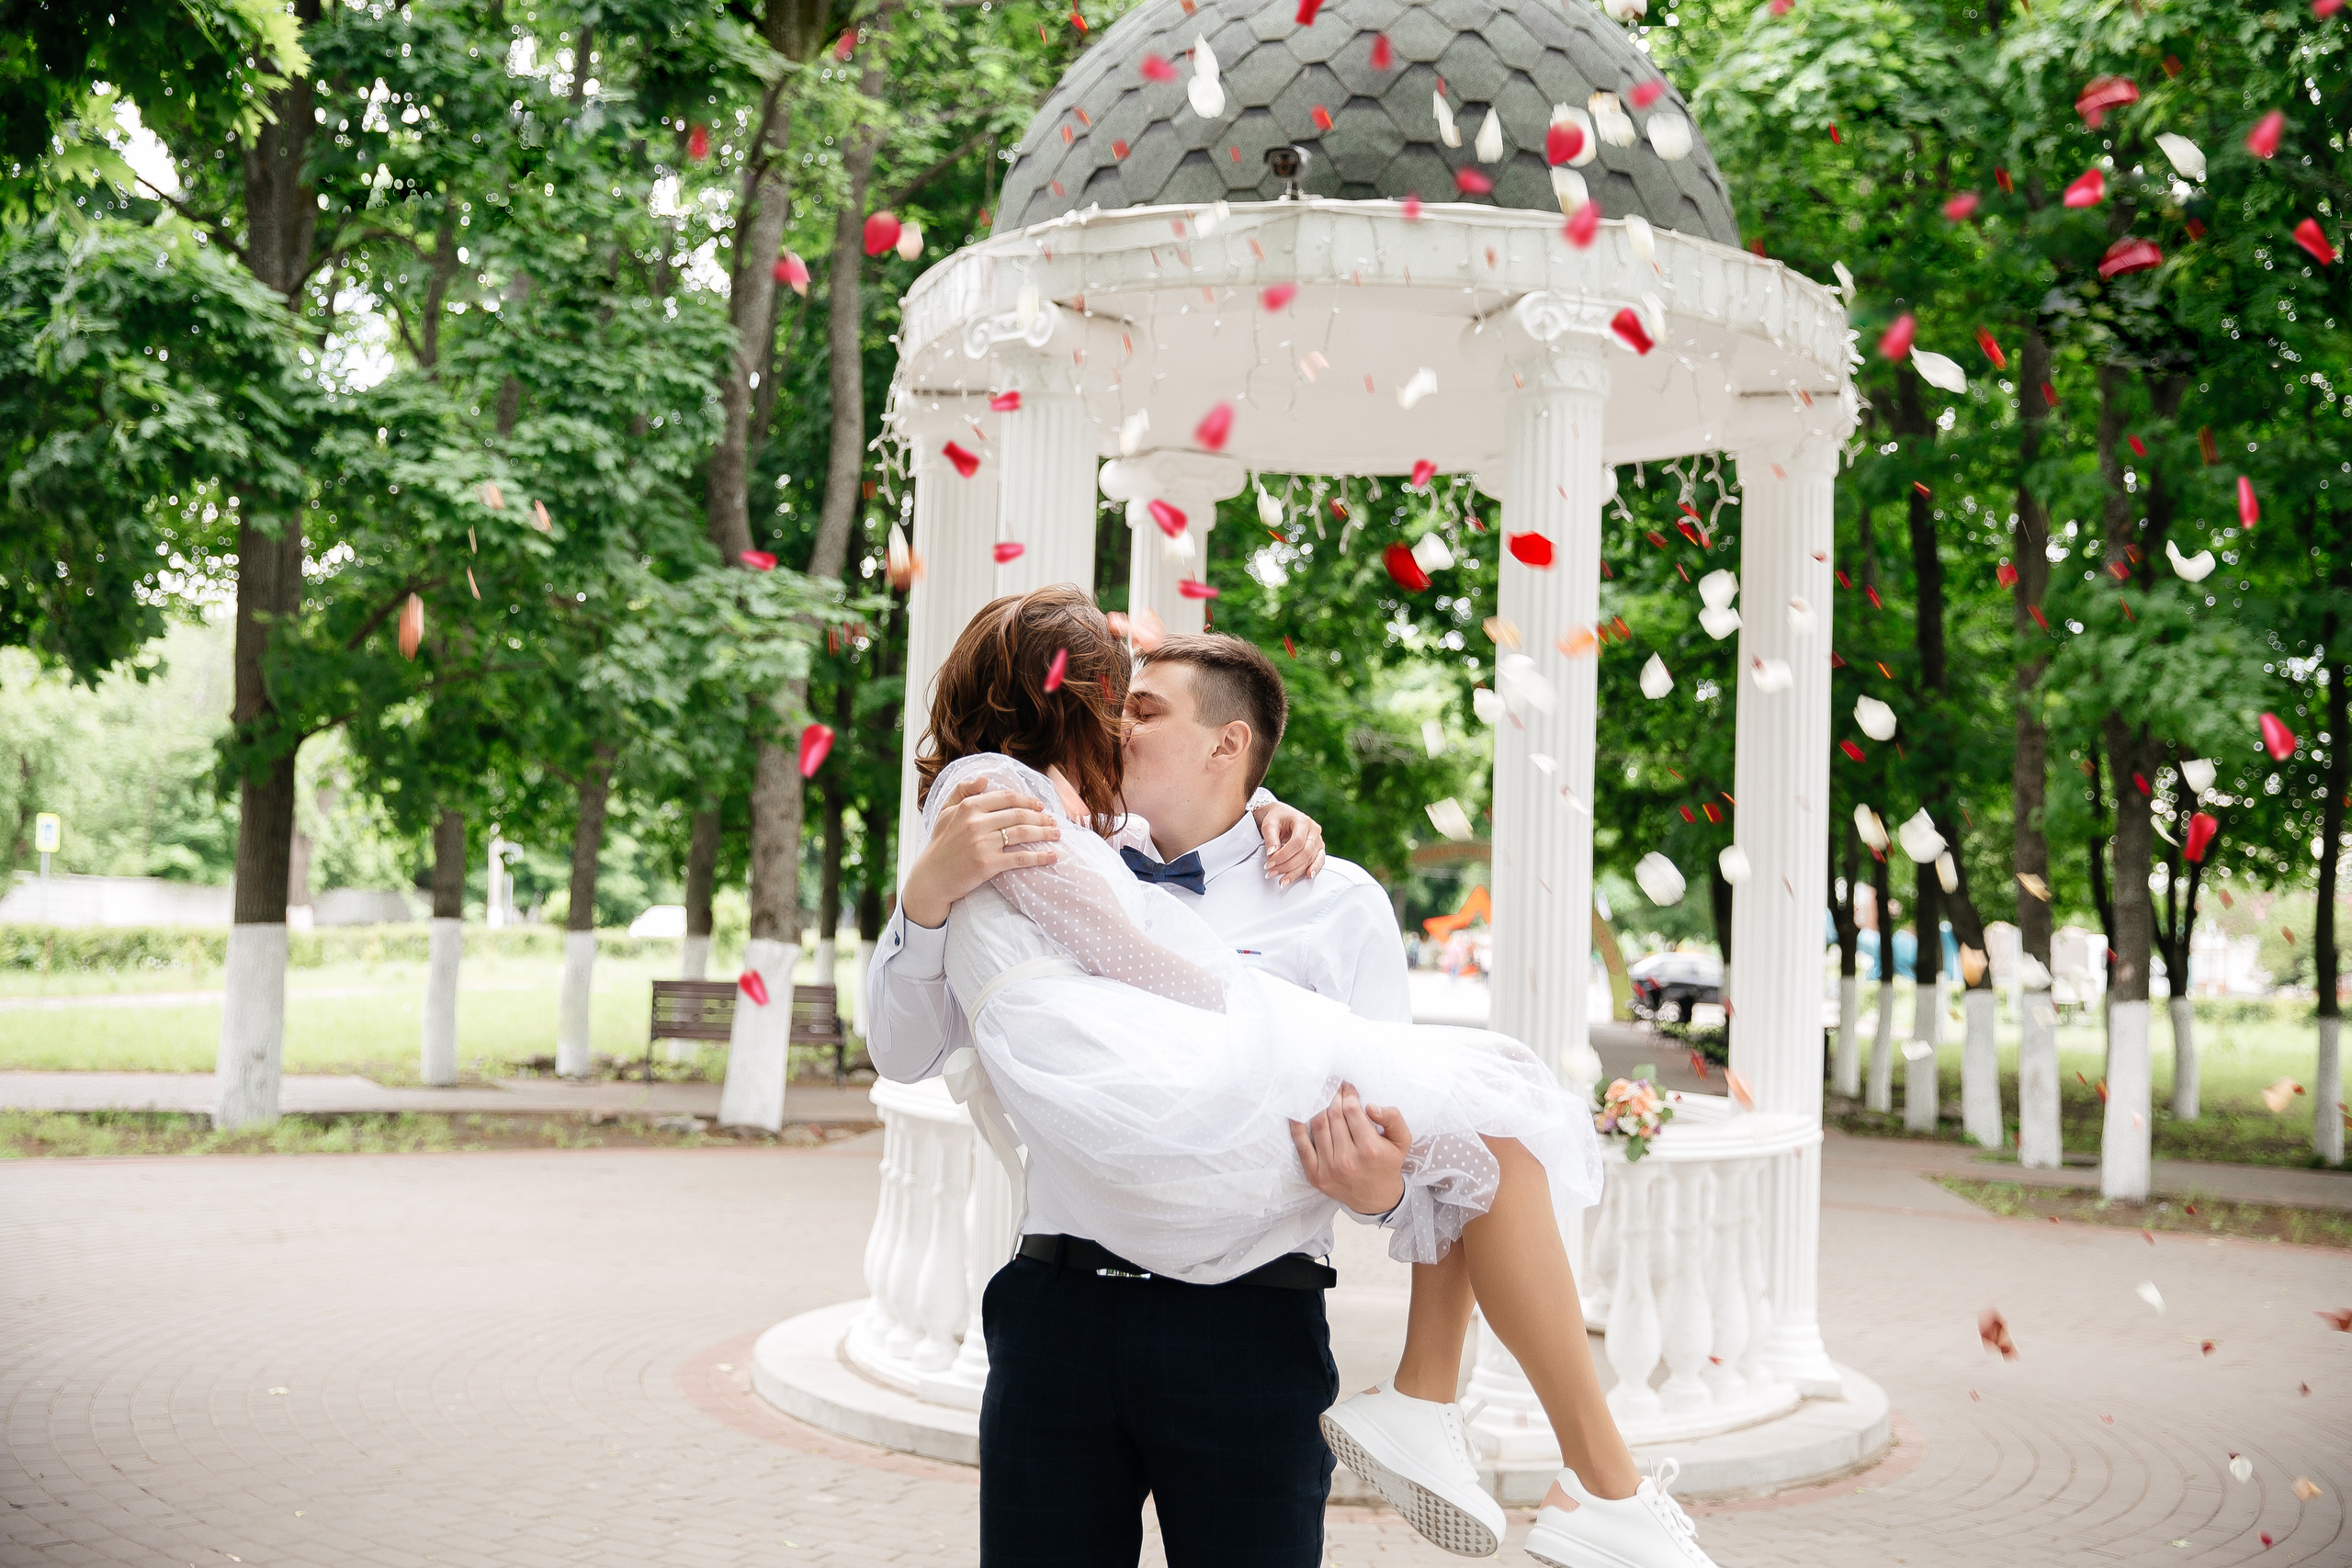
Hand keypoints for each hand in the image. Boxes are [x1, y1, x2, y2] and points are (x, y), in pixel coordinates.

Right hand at [901, 776, 1061, 928]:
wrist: (931, 878)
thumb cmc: (940, 845)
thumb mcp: (945, 812)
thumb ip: (962, 791)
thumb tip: (984, 777)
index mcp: (969, 807)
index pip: (1007, 798)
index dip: (1028, 800)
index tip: (1041, 806)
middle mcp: (976, 822)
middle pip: (1019, 815)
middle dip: (1042, 818)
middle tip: (1054, 822)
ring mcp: (982, 844)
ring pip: (1023, 834)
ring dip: (1045, 833)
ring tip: (1057, 834)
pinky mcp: (988, 864)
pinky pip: (1020, 858)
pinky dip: (1040, 857)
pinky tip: (1052, 856)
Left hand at [1254, 799, 1326, 887]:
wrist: (1282, 815)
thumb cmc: (1276, 818)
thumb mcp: (1269, 824)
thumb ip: (1270, 838)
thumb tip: (1271, 854)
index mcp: (1302, 821)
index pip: (1297, 842)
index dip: (1283, 855)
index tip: (1269, 864)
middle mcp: (1313, 830)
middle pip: (1305, 852)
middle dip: (1287, 866)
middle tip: (1271, 873)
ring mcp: (1318, 839)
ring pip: (1311, 859)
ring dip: (1296, 872)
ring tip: (1282, 881)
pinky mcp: (1319, 848)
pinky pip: (1320, 860)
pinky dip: (1315, 869)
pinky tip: (1309, 876)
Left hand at [1290, 1084, 1411, 1215]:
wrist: (1377, 1198)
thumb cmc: (1388, 1164)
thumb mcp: (1402, 1141)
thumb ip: (1393, 1118)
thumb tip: (1370, 1106)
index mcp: (1370, 1149)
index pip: (1352, 1111)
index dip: (1348, 1094)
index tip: (1347, 1087)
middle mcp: (1347, 1159)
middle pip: (1334, 1116)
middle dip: (1334, 1098)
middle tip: (1334, 1089)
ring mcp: (1329, 1169)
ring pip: (1318, 1126)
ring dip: (1318, 1107)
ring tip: (1322, 1098)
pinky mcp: (1315, 1176)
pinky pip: (1301, 1147)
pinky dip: (1297, 1128)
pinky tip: (1297, 1114)